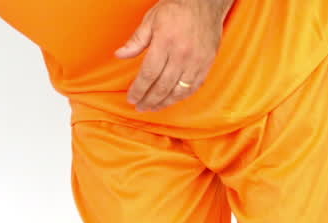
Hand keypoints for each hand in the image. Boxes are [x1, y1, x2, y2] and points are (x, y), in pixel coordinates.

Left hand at [116, 0, 231, 111]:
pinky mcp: (207, 63)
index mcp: (165, 43)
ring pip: (178, 91)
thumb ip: (136, 41)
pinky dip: (181, 96)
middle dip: (148, 100)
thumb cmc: (176, 9)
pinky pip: (194, 87)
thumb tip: (120, 55)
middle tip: (140, 107)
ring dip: (164, 103)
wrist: (205, 2)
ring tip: (153, 107)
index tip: (131, 98)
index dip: (139, 90)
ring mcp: (196, 61)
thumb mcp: (151, 20)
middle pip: (162, 86)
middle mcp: (181, 54)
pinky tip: (172, 99)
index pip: (148, 74)